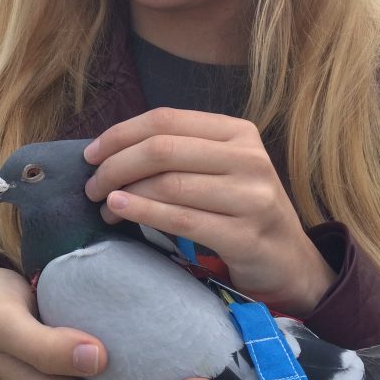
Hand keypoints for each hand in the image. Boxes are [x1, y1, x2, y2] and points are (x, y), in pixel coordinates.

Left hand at [83, 108, 336, 316]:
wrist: (288, 259)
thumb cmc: (240, 208)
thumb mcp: (220, 167)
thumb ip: (179, 150)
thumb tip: (109, 147)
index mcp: (239, 132)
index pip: (166, 119)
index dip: (120, 133)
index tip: (91, 154)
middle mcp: (249, 158)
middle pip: (162, 149)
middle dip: (116, 166)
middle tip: (92, 186)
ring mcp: (251, 197)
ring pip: (168, 184)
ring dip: (124, 194)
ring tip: (104, 206)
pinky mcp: (245, 236)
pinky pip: (181, 219)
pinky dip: (143, 213)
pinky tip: (120, 211)